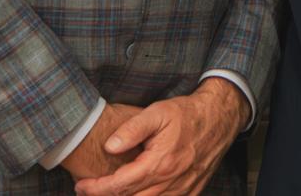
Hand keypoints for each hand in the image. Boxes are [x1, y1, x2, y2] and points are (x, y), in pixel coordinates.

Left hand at [72, 78, 247, 195]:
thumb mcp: (157, 112)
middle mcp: (171, 182)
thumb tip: (109, 147)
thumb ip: (131, 129)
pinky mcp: (191, 192)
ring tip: (111, 192)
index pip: (119, 186)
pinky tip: (137, 192)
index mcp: (159, 163)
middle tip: (89, 191)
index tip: (80, 185)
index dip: (95, 189)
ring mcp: (182, 190)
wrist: (219, 117)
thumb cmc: (187, 113)